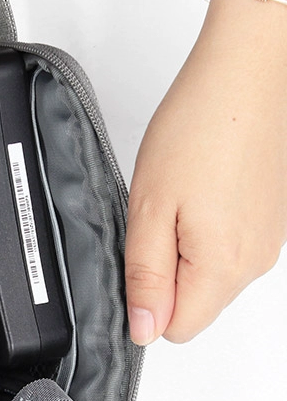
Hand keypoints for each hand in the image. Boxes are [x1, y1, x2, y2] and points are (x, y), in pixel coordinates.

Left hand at [125, 0, 286, 344]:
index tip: (133, 260)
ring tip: (174, 198)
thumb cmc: (200, 127)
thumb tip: (145, 329)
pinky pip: (225, 246)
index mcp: (224, 266)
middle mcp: (254, 261)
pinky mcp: (267, 218)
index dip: (144, 303)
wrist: (247, 72)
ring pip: (208, 274)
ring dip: (180, 248)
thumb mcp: (150, 209)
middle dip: (161, 273)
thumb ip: (146, 276)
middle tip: (151, 219)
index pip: (177, 328)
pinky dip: (202, 229)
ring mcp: (266, 239)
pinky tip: (195, 190)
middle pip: (194, 303)